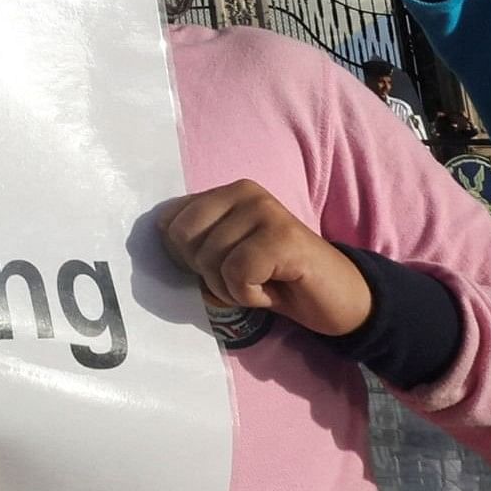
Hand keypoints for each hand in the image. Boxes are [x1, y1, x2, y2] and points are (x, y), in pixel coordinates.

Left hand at [161, 179, 370, 337]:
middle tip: (244, 277)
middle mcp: (244, 192)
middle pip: (184, 240)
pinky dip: (250, 296)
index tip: (219, 267)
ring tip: (263, 282)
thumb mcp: (226, 257)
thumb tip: (154, 240)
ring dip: (232, 289)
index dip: (183, 257)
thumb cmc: (276, 279)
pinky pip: (237, 274)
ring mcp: (265, 210)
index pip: (168, 220)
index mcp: (225, 193)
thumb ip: (195, 244)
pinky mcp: (282, 237)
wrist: (336, 299)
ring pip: (210, 260)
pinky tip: (274, 288)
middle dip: (206, 273)